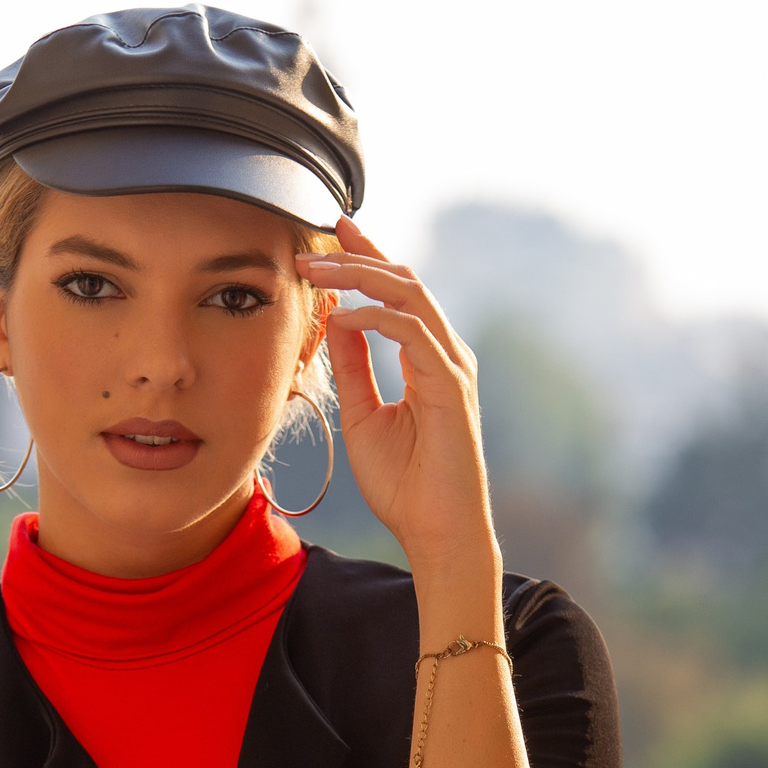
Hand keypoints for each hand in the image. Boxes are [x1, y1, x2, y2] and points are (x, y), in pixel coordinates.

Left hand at [295, 222, 495, 572]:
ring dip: (359, 276)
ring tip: (315, 269)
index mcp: (429, 359)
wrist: (436, 532)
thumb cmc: (405, 485)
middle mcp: (446, 354)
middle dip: (360, 254)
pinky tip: (340, 315)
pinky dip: (373, 318)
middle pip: (405, 281)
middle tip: (314, 241)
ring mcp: (452, 366)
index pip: (397, 294)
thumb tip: (336, 320)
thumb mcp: (363, 415)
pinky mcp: (451, 384)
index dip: (366, 260)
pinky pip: (411, 333)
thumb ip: (353, 367)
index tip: (332, 235)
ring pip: (410, 295)